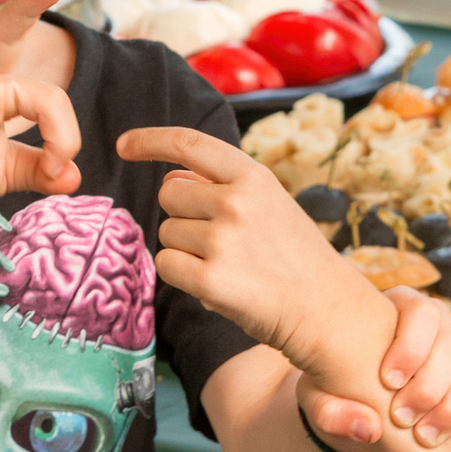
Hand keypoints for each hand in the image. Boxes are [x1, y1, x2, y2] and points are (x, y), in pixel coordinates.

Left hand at [115, 124, 382, 380]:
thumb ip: (223, 185)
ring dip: (186, 249)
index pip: (189, 144)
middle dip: (182, 214)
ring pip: (166, 233)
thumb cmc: (294, 257)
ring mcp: (223, 241)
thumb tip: (172, 177)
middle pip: (168, 194)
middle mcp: (237, 202)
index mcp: (253, 176)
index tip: (123, 145)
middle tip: (221, 239)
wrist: (326, 311)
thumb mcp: (270, 203)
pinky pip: (166, 265)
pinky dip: (182, 276)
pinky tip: (216, 284)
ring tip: (229, 264)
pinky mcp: (210, 280)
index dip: (149, 140)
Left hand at [300, 287, 450, 448]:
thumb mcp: (319, 398)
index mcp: (399, 309)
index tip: (387, 382)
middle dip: (430, 386)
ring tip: (426, 437)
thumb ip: (330, 412)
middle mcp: (438, 323)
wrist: (364, 407)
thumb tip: (369, 428)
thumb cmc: (338, 389)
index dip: (411, 346)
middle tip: (402, 419)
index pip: (421, 312)